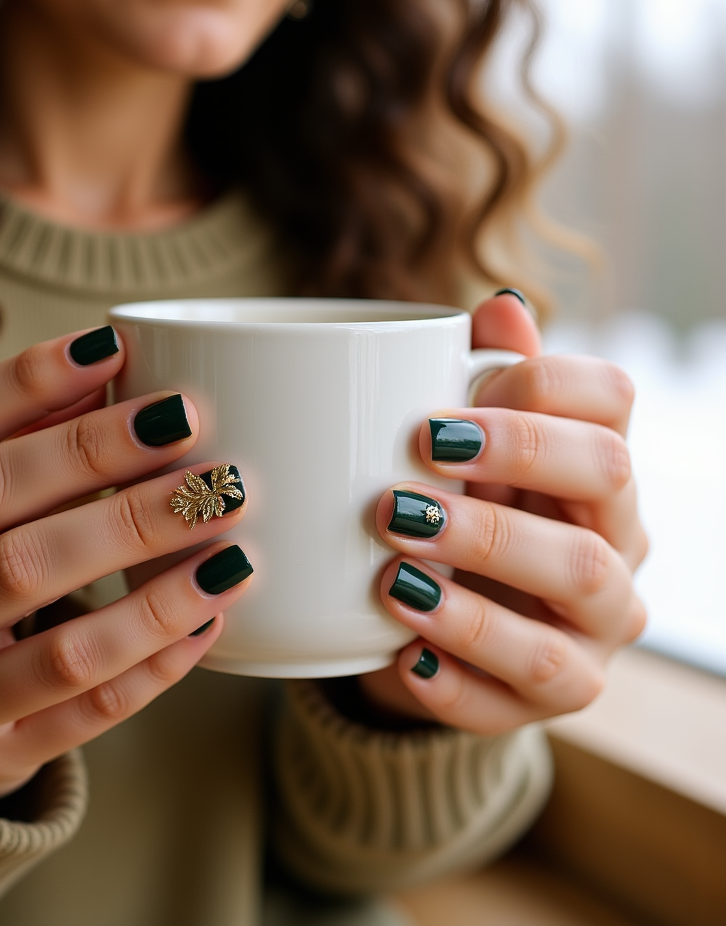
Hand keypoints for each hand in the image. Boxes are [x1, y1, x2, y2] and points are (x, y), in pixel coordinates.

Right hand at [0, 329, 250, 801]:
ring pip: (38, 598)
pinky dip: (153, 656)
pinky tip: (210, 619)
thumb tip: (111, 366)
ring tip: (228, 531)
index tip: (117, 349)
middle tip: (195, 437)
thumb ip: (16, 446)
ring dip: (144, 559)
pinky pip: (79, 698)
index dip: (33, 380)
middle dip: (101, 458)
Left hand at [359, 293, 647, 732]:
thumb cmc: (450, 518)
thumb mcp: (455, 456)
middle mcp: (614, 537)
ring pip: (581, 589)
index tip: (437, 414)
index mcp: (590, 464)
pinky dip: (460, 678)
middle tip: (402, 490)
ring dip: (482, 578)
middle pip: (607, 479)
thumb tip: (499, 308)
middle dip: (508, 465)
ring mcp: (596, 624)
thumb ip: (474, 383)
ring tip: (389, 577)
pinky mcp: (557, 695)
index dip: (538, 388)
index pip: (610, 398)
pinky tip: (402, 658)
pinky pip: (529, 694)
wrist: (426, 626)